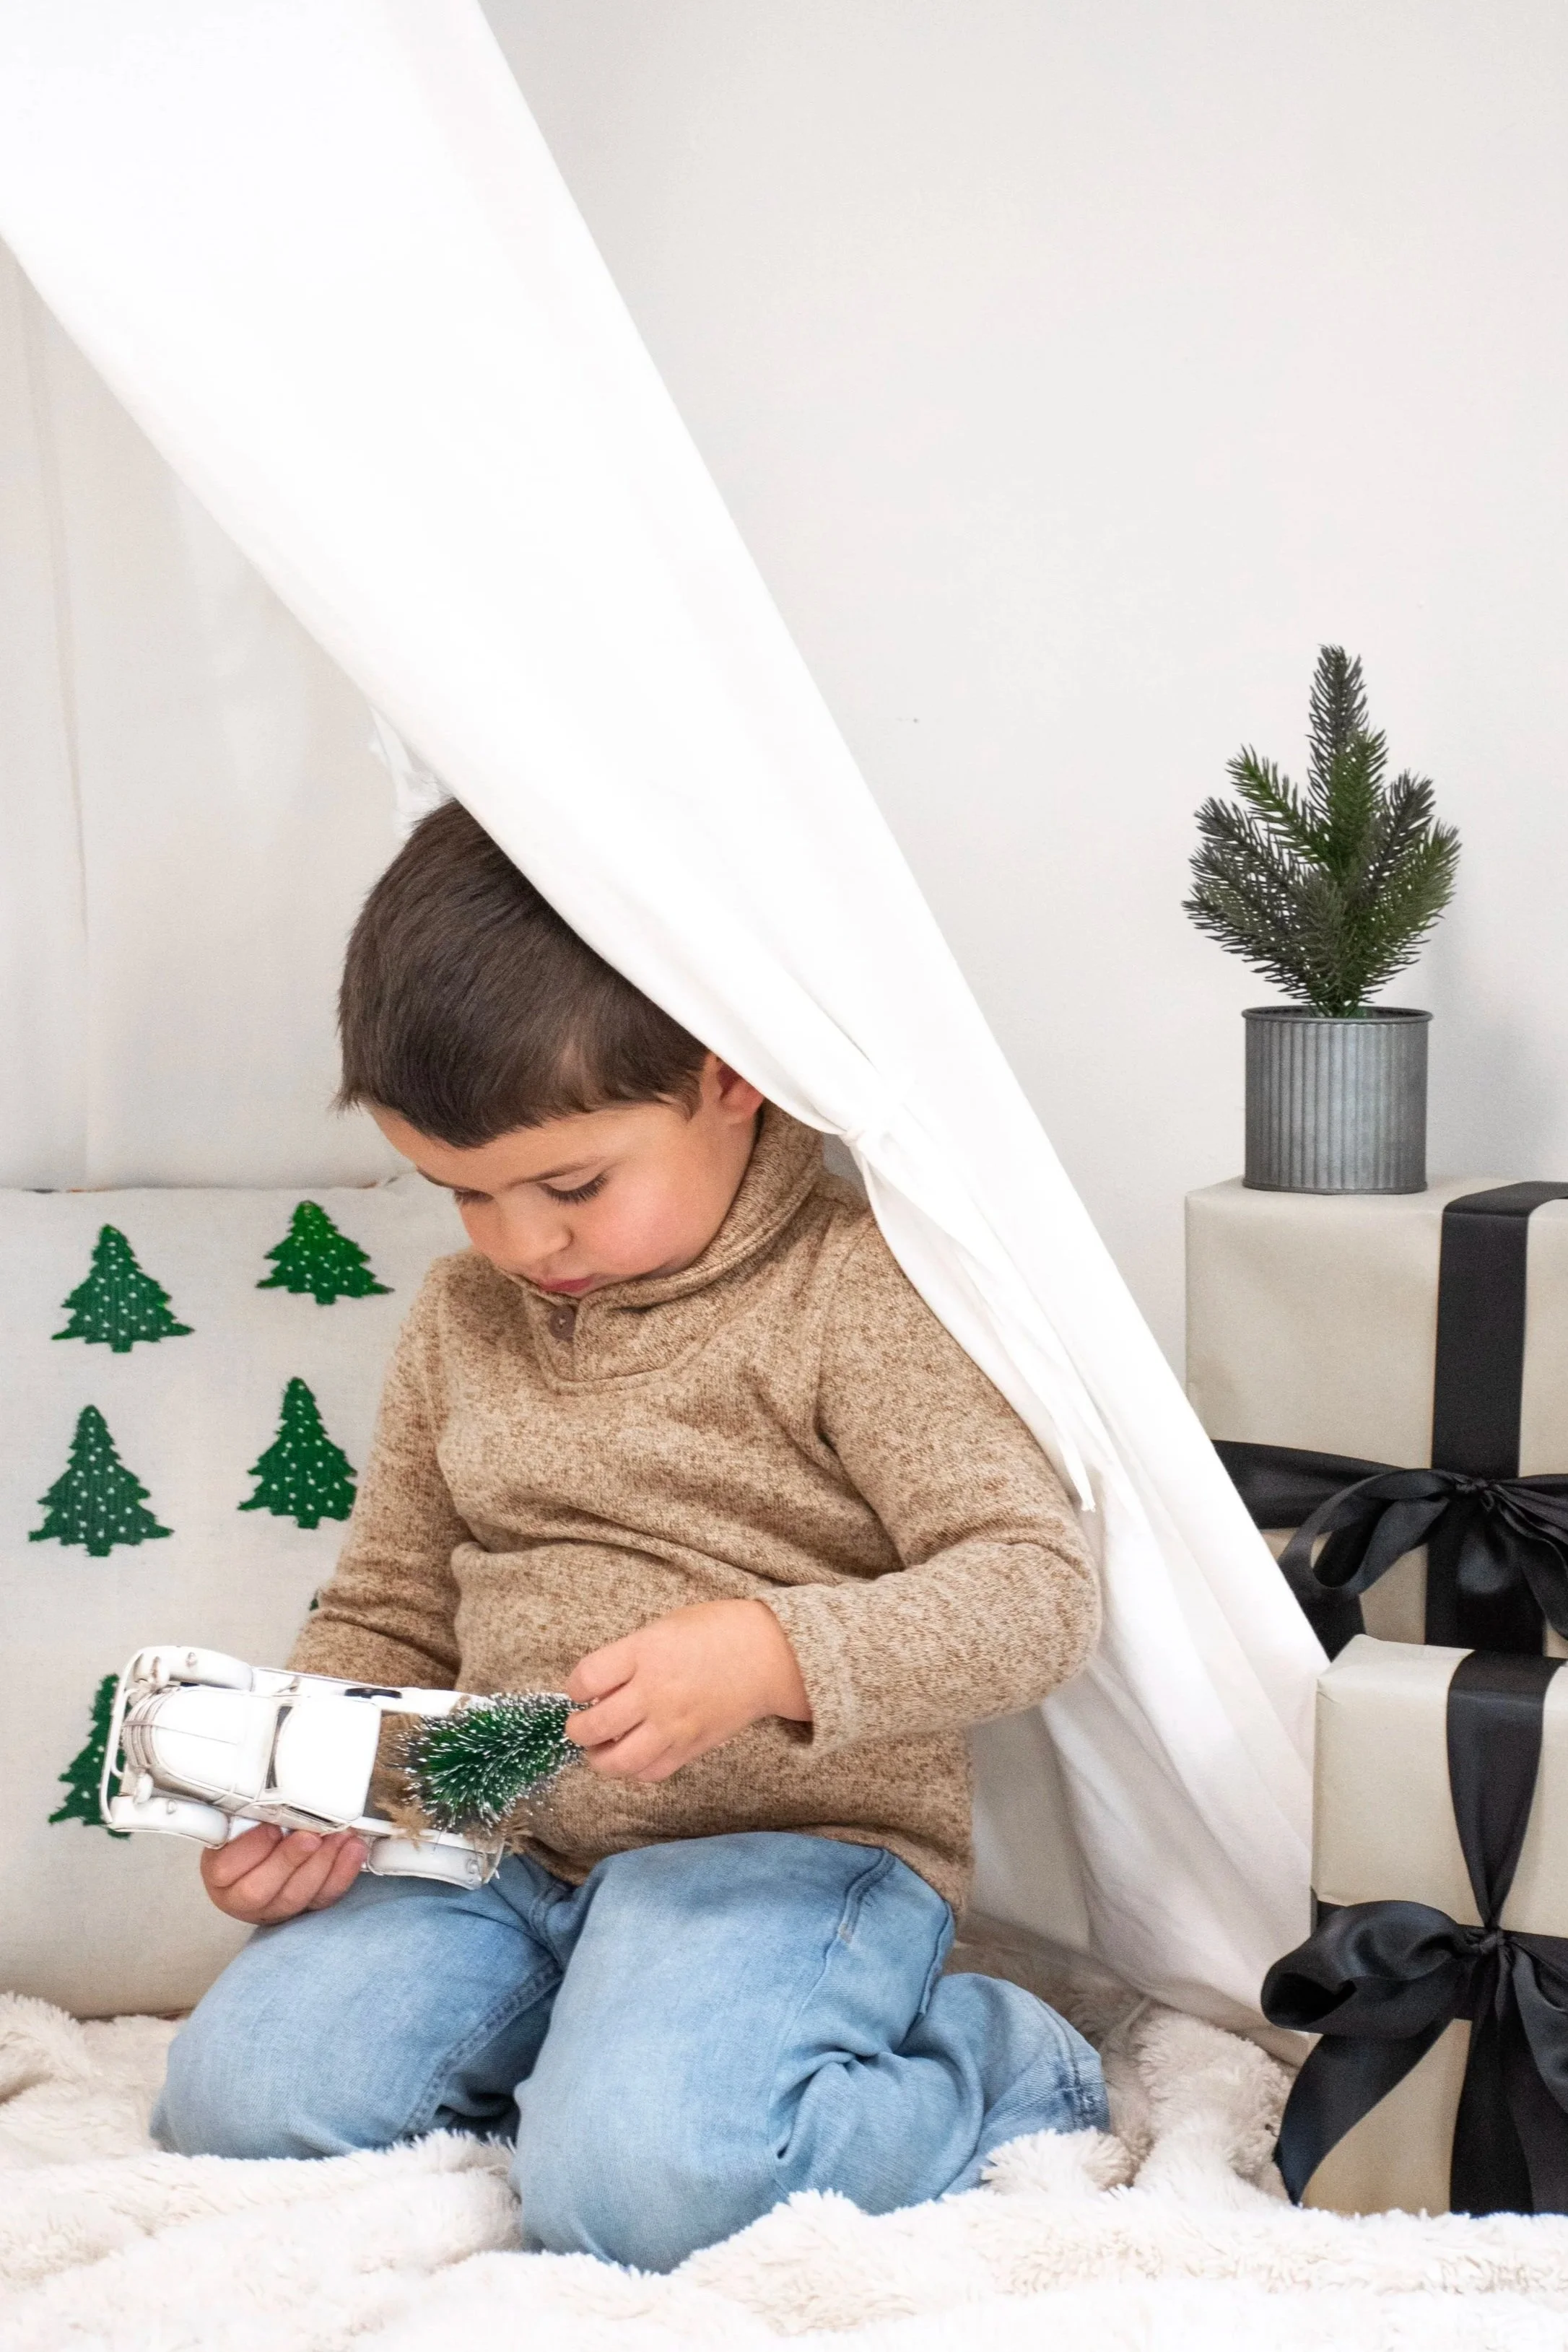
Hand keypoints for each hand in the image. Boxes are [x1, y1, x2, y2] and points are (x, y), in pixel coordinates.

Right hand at [199, 1822, 366, 1923]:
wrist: (268, 1852)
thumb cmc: (251, 1832)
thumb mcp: (240, 1817)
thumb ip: (248, 1811)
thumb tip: (267, 1794)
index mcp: (219, 1873)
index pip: (224, 1869)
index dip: (250, 1849)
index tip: (270, 1826)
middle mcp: (241, 1897)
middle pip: (259, 1891)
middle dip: (289, 1861)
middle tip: (309, 1837)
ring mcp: (274, 1907)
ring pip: (295, 1897)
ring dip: (321, 1864)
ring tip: (338, 1836)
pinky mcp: (304, 1907)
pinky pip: (324, 1897)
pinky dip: (342, 1873)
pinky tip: (353, 1850)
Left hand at [565, 1599, 810, 1782]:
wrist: (768, 1655)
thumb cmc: (717, 1630)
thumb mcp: (666, 1626)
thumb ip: (631, 1655)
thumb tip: (600, 1687)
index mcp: (646, 1653)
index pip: (587, 1679)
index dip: (573, 1687)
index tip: (579, 1689)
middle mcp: (655, 1693)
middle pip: (594, 1726)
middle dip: (577, 1729)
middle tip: (580, 1725)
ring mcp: (673, 1725)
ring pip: (619, 1761)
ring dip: (600, 1759)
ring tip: (600, 1749)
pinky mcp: (691, 1747)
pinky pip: (651, 1772)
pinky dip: (635, 1770)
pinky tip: (634, 1755)